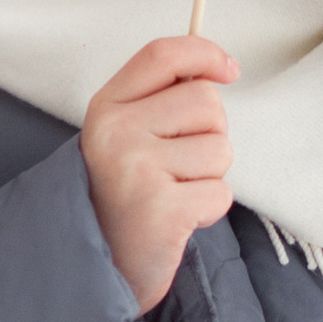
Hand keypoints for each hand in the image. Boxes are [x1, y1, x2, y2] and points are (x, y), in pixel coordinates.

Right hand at [80, 35, 237, 311]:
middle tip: (178, 165)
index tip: (229, 69)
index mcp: (106, 107)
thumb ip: (161, 98)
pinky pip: (220, 192)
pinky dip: (209, 209)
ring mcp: (136, 170)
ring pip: (219, 148)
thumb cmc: (122, 195)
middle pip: (205, 101)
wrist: (93, 268)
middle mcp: (116, 133)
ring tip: (173, 193)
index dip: (204, 54)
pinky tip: (177, 220)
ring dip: (209, 175)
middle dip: (209, 133)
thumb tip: (220, 67)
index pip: (163, 54)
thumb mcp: (125, 135)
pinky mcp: (161, 210)